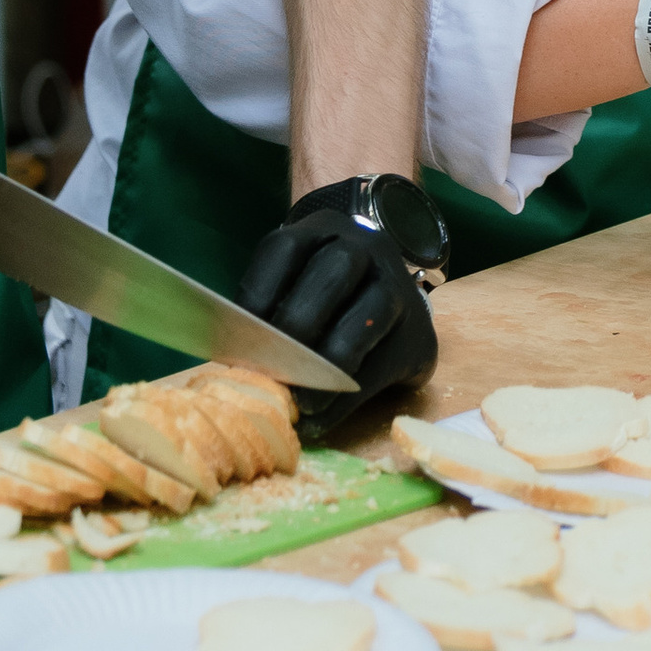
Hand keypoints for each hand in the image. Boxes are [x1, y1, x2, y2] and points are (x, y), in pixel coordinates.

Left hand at [238, 176, 440, 424]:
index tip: (238, 339)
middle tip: (273, 366)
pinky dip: (347, 398)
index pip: (284, 249)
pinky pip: (383, 365)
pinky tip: (319, 418)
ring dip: (330, 362)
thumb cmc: (322, 298)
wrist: (387, 301)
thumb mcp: (294, 285)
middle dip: (300, 320)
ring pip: (369, 314)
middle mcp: (365, 249)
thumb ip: (268, 311)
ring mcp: (398, 288)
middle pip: (334, 270)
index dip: (259, 293)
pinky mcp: (418, 336)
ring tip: (300, 401)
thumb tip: (232, 361)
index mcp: (321, 232)